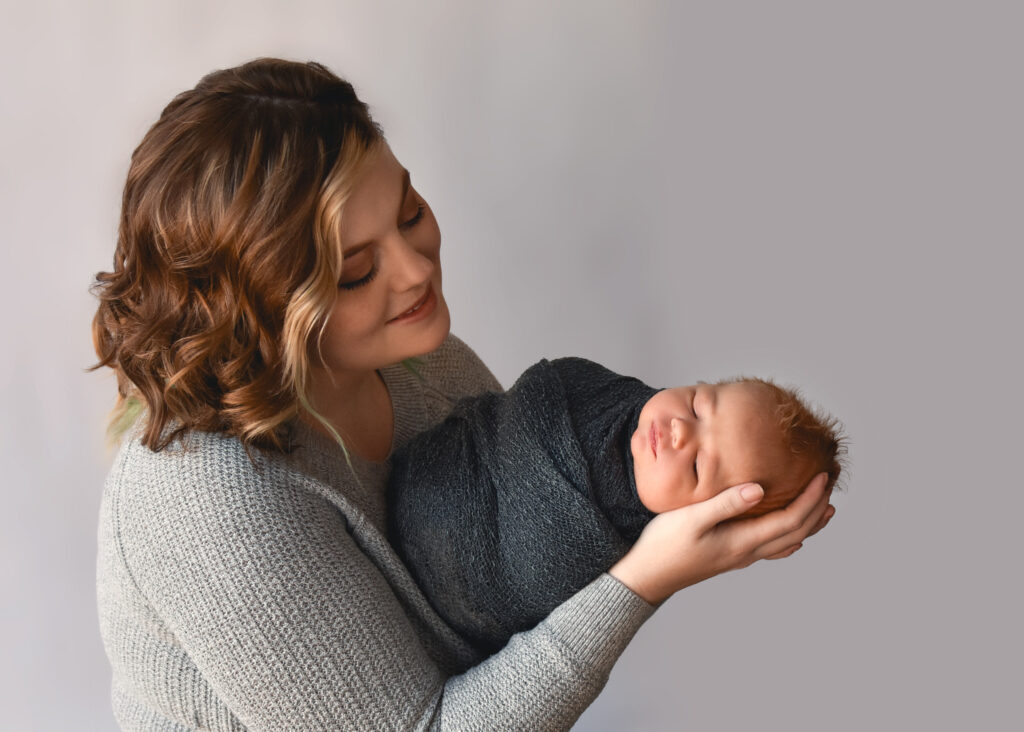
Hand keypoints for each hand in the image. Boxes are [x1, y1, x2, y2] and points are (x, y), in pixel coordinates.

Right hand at [609, 473, 833, 604]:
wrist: (647, 576)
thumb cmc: (665, 545)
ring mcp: (740, 558)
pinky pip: (772, 549)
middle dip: (817, 509)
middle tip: (829, 485)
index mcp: (743, 541)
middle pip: (796, 532)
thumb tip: (759, 488)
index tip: (823, 477)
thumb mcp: (692, 518)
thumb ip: (726, 503)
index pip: (791, 520)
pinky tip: (789, 539)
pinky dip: (789, 539)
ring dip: (809, 525)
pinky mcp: (730, 557)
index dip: (811, 499)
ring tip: (825, 510)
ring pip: (787, 542)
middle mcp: (748, 552)